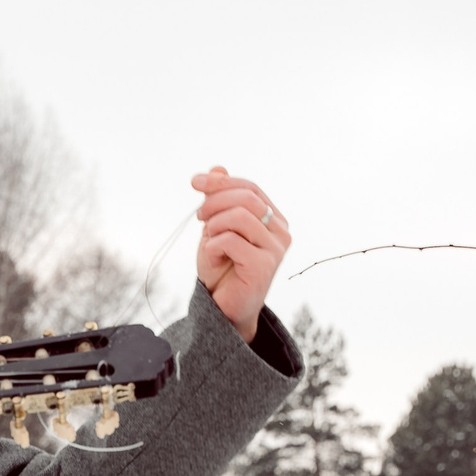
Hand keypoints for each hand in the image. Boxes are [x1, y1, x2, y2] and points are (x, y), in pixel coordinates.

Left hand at [190, 166, 288, 341]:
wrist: (224, 308)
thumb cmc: (223, 268)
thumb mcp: (216, 228)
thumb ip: (219, 200)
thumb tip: (218, 168)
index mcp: (274, 220)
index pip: (251, 188)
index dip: (222, 181)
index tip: (195, 182)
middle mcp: (281, 233)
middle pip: (247, 198)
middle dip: (215, 202)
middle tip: (199, 217)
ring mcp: (275, 250)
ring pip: (239, 216)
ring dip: (214, 225)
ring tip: (208, 240)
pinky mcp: (264, 266)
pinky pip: (231, 240)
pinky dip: (213, 246)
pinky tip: (213, 258)